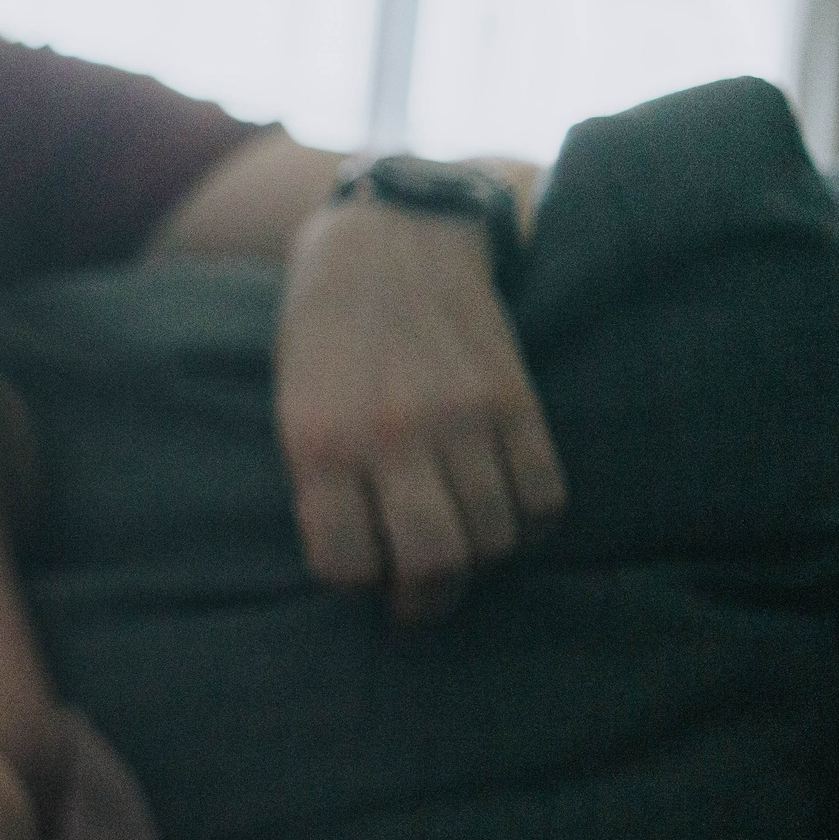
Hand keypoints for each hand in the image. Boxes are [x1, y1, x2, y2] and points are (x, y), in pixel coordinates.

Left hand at [277, 199, 565, 621]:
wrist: (393, 239)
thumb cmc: (328, 332)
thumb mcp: (294, 404)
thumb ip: (321, 481)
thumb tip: (364, 567)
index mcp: (321, 439)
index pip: (345, 564)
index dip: (353, 585)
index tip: (360, 572)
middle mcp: (393, 433)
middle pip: (435, 564)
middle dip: (425, 600)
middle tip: (418, 598)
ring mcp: (462, 416)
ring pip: (495, 540)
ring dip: (480, 560)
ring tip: (459, 543)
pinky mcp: (517, 399)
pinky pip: (544, 498)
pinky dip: (529, 522)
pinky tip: (503, 509)